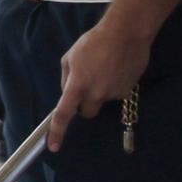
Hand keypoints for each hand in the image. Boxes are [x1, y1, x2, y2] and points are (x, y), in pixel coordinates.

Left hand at [47, 23, 150, 151]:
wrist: (126, 34)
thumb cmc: (93, 42)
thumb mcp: (70, 57)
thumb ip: (66, 79)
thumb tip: (67, 94)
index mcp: (77, 85)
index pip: (64, 114)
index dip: (57, 131)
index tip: (53, 147)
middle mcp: (96, 94)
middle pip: (86, 112)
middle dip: (83, 105)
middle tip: (85, 86)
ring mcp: (114, 94)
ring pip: (101, 102)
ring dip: (99, 93)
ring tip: (103, 70)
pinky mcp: (127, 91)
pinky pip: (115, 95)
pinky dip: (112, 86)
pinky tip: (115, 70)